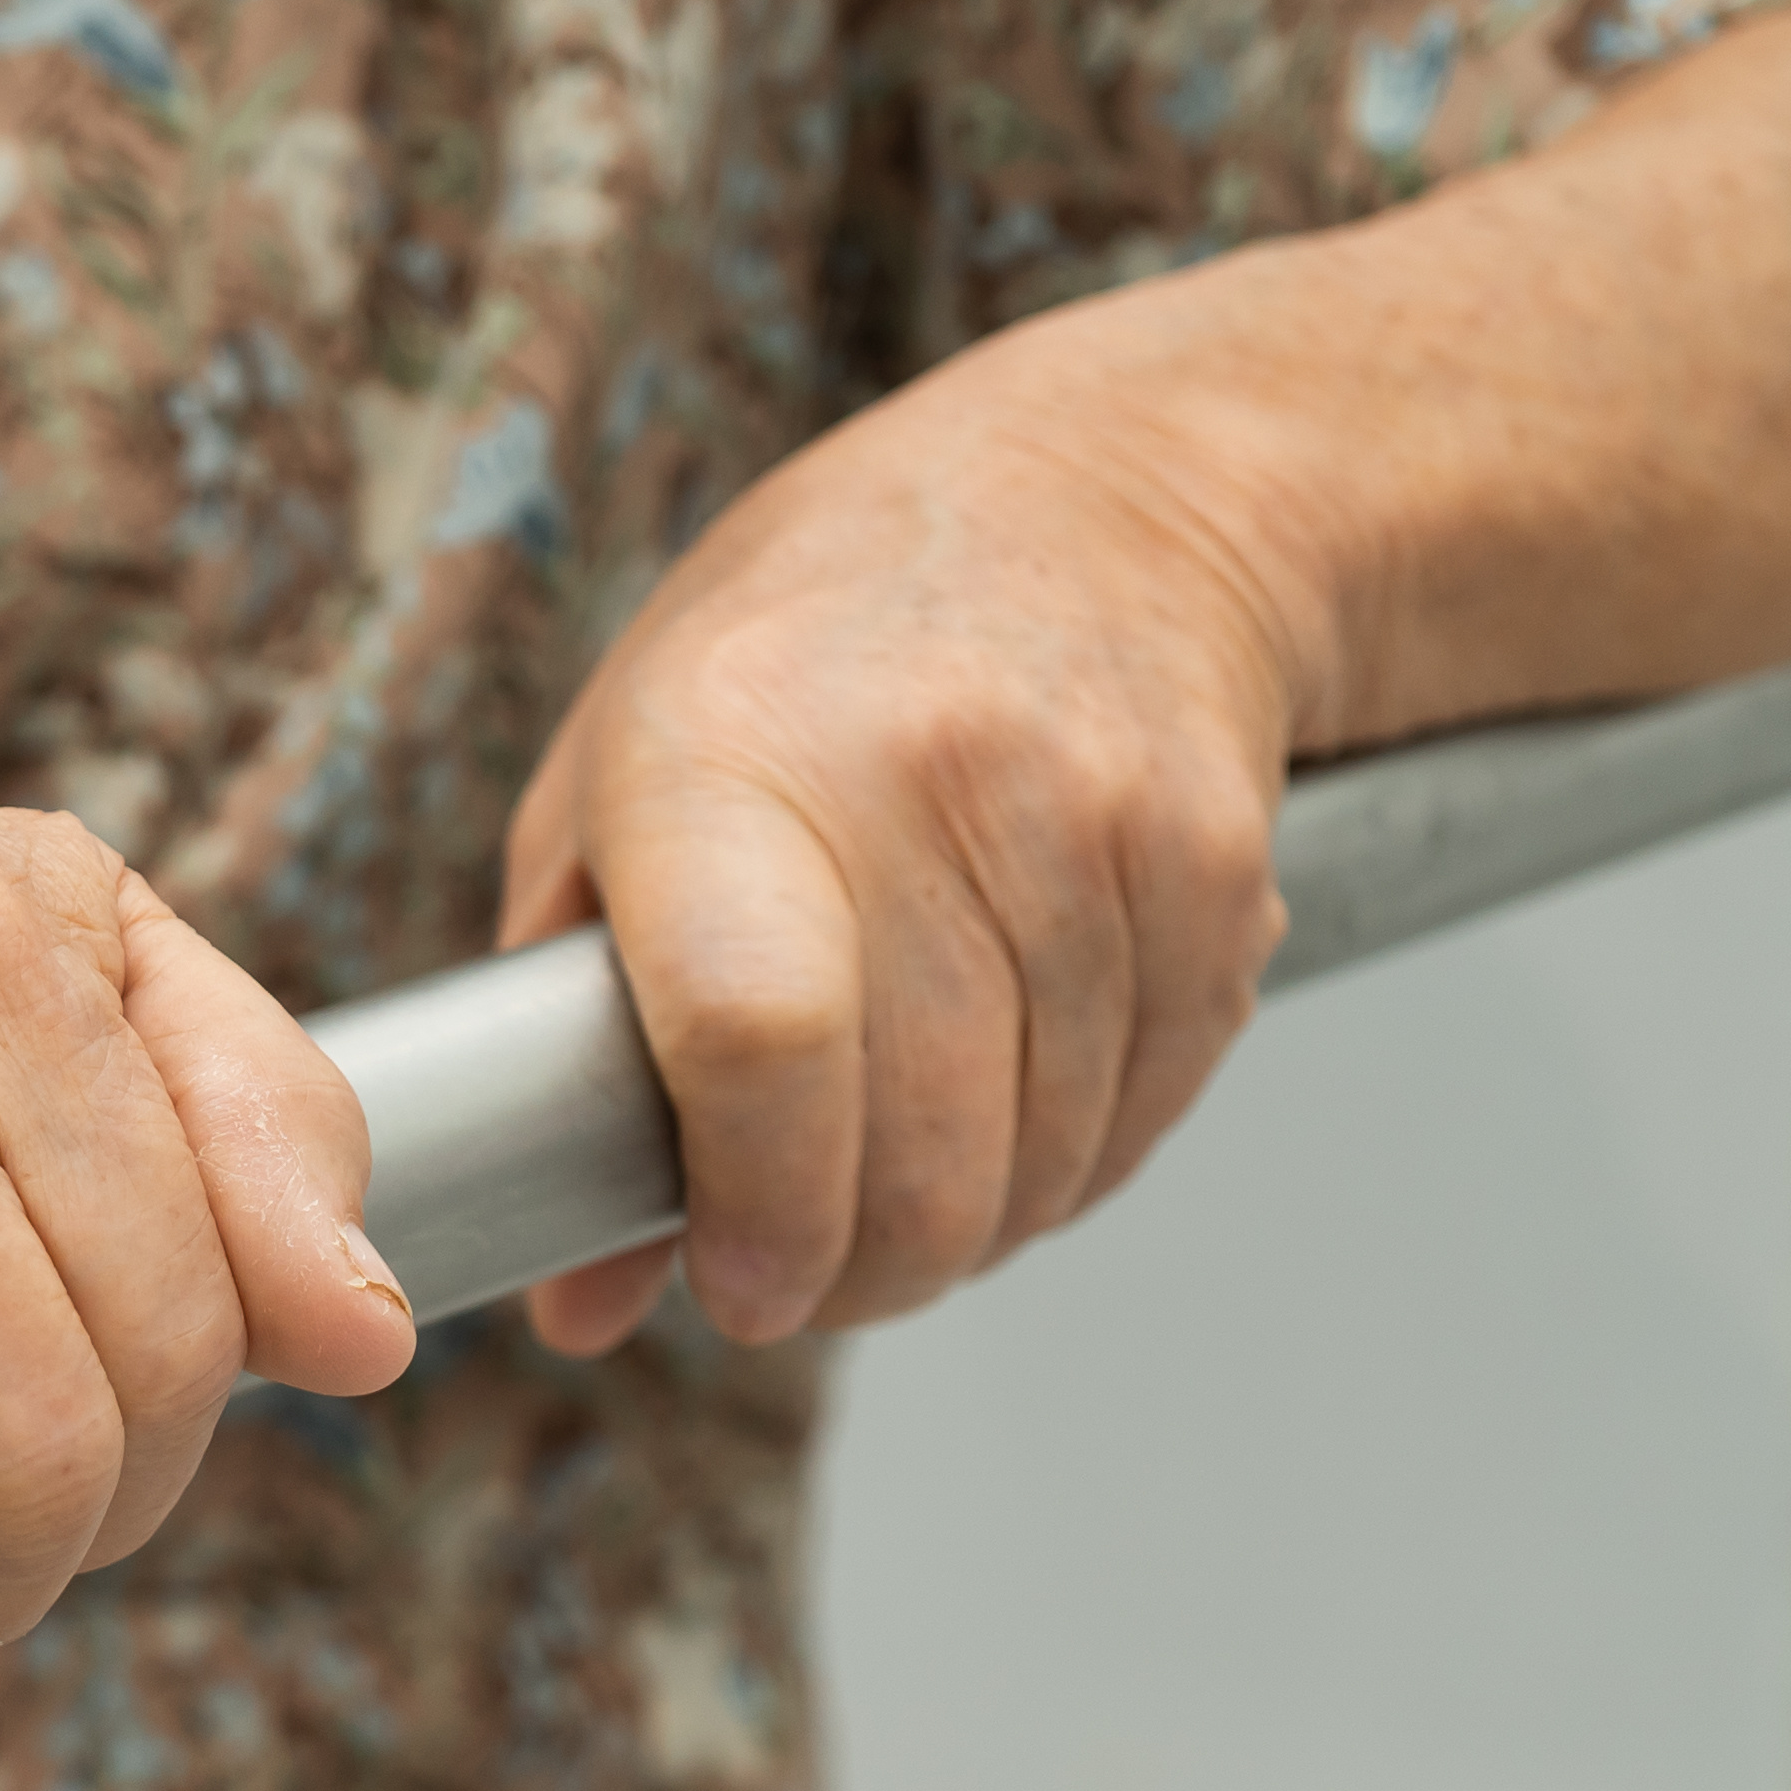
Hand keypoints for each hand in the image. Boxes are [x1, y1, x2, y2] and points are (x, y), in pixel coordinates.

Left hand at [499, 382, 1328, 1356]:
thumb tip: (582, 1302)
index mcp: (729, 745)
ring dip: (970, 1225)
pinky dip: (1075, 1161)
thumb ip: (575, 1042)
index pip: (758, 1036)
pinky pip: (1146, 1114)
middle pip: (919, 1148)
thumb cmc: (816, 648)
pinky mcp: (1216, 867)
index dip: (760, 1210)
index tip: (741, 1286)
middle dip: (861, 1274)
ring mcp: (1092, 816)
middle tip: (810, 1275)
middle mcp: (922, 771)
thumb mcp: (627, 781)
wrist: (1110, 487)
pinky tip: (1018, 1102)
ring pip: (1042, 1161)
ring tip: (907, 1174)